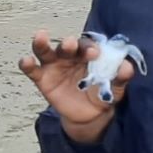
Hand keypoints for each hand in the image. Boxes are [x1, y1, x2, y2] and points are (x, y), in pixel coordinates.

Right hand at [18, 31, 135, 141]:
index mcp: (87, 55)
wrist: (90, 116)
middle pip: (66, 46)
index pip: (87, 46)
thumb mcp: (115, 87)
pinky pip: (32, 70)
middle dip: (68, 44)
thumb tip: (127, 67)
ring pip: (45, 51)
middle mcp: (69, 57)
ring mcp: (54, 67)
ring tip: (40, 36)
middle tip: (70, 44)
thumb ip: (120, 77)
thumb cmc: (102, 94)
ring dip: (42, 43)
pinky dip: (27, 64)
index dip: (89, 47)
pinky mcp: (42, 79)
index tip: (95, 53)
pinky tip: (26, 60)